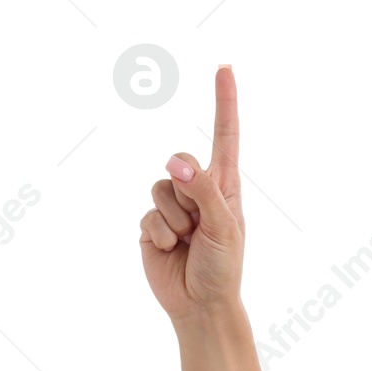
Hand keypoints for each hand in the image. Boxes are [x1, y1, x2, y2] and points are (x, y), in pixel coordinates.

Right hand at [138, 65, 245, 323]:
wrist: (200, 304)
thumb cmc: (224, 266)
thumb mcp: (223, 226)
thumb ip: (202, 190)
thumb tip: (176, 161)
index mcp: (226, 185)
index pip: (225, 135)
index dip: (224, 101)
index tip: (225, 66)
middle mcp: (199, 189)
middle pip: (179, 162)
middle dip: (186, 194)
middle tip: (199, 226)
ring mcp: (174, 205)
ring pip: (159, 187)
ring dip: (172, 219)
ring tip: (186, 241)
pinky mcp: (151, 223)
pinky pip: (145, 214)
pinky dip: (158, 235)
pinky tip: (169, 250)